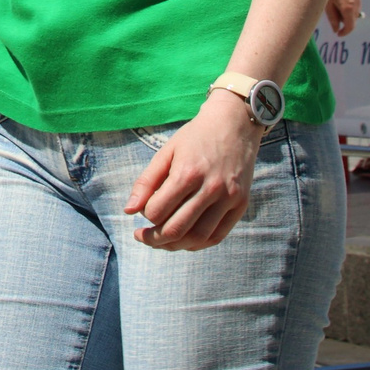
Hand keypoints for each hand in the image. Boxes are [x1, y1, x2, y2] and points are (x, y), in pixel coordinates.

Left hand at [123, 91, 260, 250]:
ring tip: (162, 241)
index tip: (142, 212)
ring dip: (174, 246)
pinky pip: (217, 236)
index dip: (144, 216)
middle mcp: (210, 188)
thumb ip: (146, 182)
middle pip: (176, 230)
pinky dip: (198, 243)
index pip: (156, 211)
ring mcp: (228, 198)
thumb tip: (128, 211)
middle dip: (154, 239)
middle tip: (143, 237)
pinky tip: (185, 239)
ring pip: (197, 238)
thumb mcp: (166, 152)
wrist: (235, 124)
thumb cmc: (195, 137)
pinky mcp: (241, 204)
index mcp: (187, 173)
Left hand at [325, 0, 361, 35]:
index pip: (351, 26)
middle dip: (343, 21)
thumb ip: (332, 18)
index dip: (344, 32)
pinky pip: (355, 2)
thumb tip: (336, 29)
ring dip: (345, 12)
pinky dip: (348, 4)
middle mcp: (356, 3)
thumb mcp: (326, 4)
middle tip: (331, 14)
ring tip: (332, 2)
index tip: (338, 34)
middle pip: (353, 19)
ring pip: (354, 11)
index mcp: (348, 7)